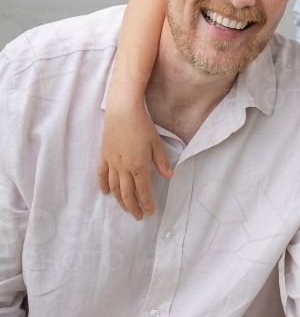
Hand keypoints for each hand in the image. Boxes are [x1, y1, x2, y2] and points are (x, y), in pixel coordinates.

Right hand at [97, 106, 172, 220]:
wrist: (122, 110)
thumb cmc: (142, 124)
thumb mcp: (156, 142)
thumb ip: (161, 161)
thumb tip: (169, 176)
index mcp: (138, 166)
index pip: (143, 190)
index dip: (147, 203)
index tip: (150, 212)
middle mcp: (123, 168)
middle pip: (127, 194)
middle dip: (133, 207)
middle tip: (138, 216)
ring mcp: (111, 163)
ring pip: (114, 188)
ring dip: (119, 201)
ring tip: (125, 208)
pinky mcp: (103, 156)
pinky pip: (101, 175)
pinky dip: (103, 185)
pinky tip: (106, 193)